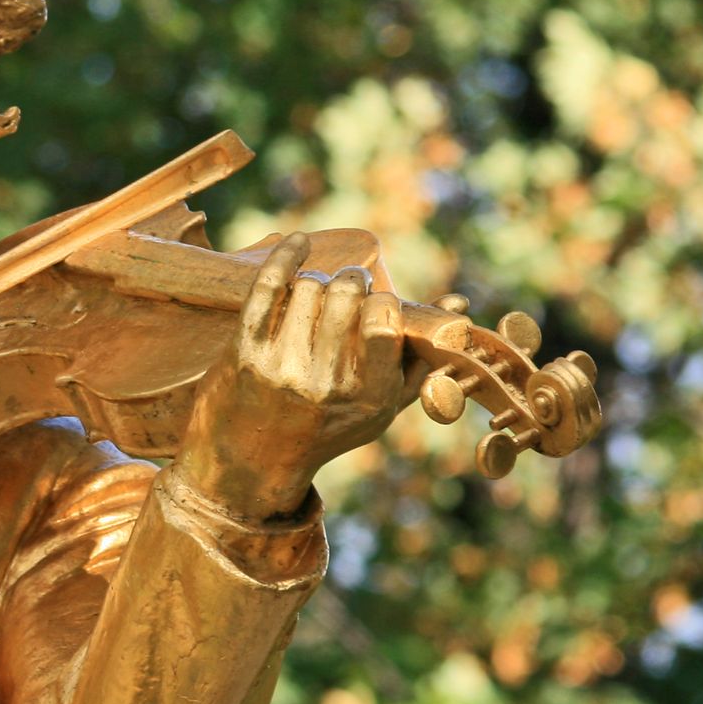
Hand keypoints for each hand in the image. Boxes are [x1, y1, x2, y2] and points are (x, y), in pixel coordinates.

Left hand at [171, 234, 411, 520]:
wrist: (253, 461)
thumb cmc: (328, 427)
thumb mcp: (382, 405)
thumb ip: (421, 356)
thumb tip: (458, 304)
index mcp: (368, 396)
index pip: (384, 321)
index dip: (383, 300)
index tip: (377, 304)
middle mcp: (326, 382)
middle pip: (346, 294)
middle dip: (352, 281)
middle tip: (350, 288)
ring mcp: (282, 366)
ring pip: (308, 287)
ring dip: (317, 280)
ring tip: (318, 295)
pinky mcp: (244, 351)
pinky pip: (268, 287)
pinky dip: (286, 256)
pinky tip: (298, 242)